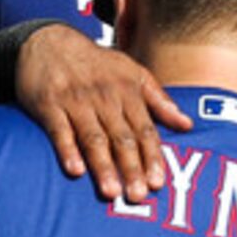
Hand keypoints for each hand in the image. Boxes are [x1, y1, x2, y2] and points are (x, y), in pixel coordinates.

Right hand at [18, 26, 189, 201]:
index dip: (152, 157)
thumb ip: (159, 100)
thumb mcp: (133, 72)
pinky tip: (75, 171)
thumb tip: (188, 125)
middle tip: (138, 196)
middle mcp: (104, 97)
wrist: (49, 40)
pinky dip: (67, 150)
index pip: (144, 130)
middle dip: (131, 168)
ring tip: (111, 192)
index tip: (158, 183)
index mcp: (127, 91)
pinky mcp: (49, 104)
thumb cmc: (96, 64)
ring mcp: (76, 100)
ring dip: (103, 165)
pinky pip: (59, 130)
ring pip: (93, 137)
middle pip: (121, 138)